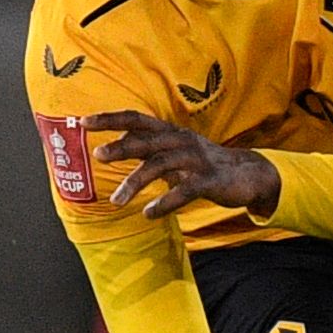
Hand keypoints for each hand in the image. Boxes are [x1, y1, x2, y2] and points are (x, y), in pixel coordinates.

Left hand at [89, 109, 282, 218]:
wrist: (249, 175)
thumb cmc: (204, 164)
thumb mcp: (174, 152)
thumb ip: (147, 149)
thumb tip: (113, 144)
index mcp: (170, 132)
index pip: (136, 120)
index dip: (110, 119)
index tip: (83, 121)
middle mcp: (181, 141)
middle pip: (146, 140)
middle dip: (121, 147)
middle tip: (97, 156)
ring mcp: (197, 160)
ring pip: (161, 166)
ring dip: (136, 182)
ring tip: (116, 201)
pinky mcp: (210, 181)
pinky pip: (184, 191)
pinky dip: (165, 203)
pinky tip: (149, 213)